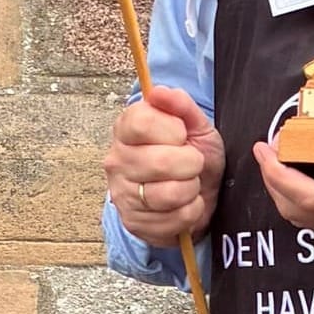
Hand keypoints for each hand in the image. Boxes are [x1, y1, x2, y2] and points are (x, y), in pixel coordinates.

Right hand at [104, 85, 225, 248]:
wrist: (197, 195)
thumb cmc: (191, 156)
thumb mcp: (195, 125)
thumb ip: (180, 105)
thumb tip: (160, 92)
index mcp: (126, 129)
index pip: (142, 122)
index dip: (173, 130)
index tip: (181, 135)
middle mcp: (117, 160)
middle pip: (160, 162)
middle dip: (191, 163)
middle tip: (192, 163)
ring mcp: (122, 193)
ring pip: (169, 194)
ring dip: (191, 189)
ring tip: (188, 183)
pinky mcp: (133, 222)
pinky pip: (175, 219)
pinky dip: (191, 211)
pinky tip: (185, 203)